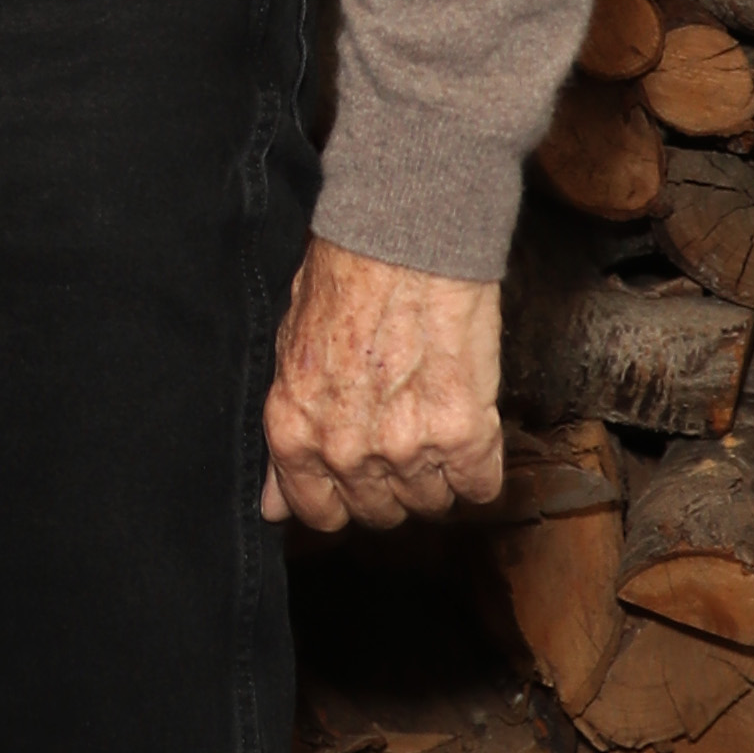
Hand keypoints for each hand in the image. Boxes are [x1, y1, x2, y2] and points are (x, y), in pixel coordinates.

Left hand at [263, 240, 502, 533]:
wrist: (403, 239)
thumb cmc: (343, 279)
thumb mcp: (289, 355)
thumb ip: (288, 436)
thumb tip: (273, 506)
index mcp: (294, 433)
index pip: (316, 512)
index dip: (341, 498)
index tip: (359, 480)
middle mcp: (345, 452)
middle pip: (378, 513)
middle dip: (391, 484)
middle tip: (404, 437)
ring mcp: (404, 448)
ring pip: (430, 504)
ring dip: (437, 475)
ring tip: (438, 423)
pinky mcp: (462, 434)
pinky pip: (478, 487)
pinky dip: (480, 468)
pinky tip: (472, 431)